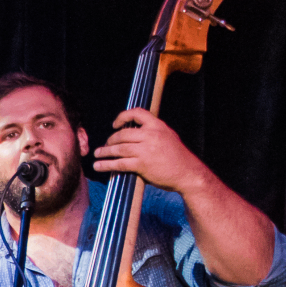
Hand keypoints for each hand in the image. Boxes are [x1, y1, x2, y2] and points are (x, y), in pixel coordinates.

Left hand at [93, 109, 211, 195]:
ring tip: (97, 154)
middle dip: (111, 140)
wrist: (188, 173)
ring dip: (105, 151)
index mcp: (158, 126)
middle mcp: (151, 135)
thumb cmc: (178, 158)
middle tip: (105, 145)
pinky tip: (99, 166)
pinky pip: (119, 163)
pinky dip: (106, 164)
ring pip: (119, 148)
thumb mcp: (168, 137)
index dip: (123, 117)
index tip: (115, 125)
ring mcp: (146, 150)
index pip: (138, 113)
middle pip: (123, 134)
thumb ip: (153, 133)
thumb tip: (135, 134)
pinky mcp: (142, 164)